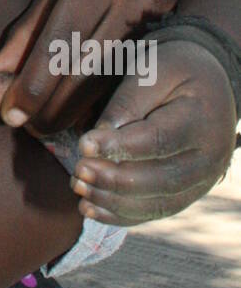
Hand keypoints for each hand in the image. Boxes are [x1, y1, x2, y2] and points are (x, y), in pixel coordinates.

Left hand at [0, 0, 196, 133]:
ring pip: (109, 82)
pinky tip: (81, 117)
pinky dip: (101, 104)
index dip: (34, 82)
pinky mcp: (175, 39)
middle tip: (26, 126)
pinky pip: (129, 83)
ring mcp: (161, 19)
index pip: (61, 39)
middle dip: (52, 106)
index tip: (11, 114)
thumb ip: (30, 26)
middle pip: (86, 67)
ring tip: (46, 125)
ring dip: (74, 112)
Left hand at [69, 41, 237, 223]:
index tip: (84, 144)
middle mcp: (210, 158)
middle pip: (160, 179)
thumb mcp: (152, 72)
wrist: (207, 87)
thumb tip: (98, 138)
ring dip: (112, 201)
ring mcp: (202, 182)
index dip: (119, 146)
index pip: (159, 140)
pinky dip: (121, 215)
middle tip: (78, 170)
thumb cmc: (174, 72)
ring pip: (157, 203)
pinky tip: (90, 208)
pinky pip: (155, 212)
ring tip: (78, 187)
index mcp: (202, 120)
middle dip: (114, 179)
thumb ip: (127, 103)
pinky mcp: (188, 195)